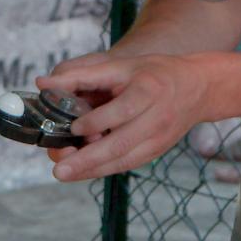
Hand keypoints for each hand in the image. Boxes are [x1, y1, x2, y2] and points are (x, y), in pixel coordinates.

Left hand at [37, 50, 211, 181]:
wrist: (198, 87)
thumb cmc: (153, 73)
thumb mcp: (121, 65)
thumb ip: (81, 74)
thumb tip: (42, 82)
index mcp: (149, 89)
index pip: (123, 109)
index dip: (98, 121)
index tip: (74, 128)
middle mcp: (157, 117)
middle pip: (121, 143)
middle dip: (89, 158)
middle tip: (59, 169)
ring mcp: (159, 138)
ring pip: (124, 159)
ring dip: (93, 169)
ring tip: (64, 174)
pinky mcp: (157, 151)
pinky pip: (128, 164)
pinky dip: (104, 169)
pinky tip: (82, 173)